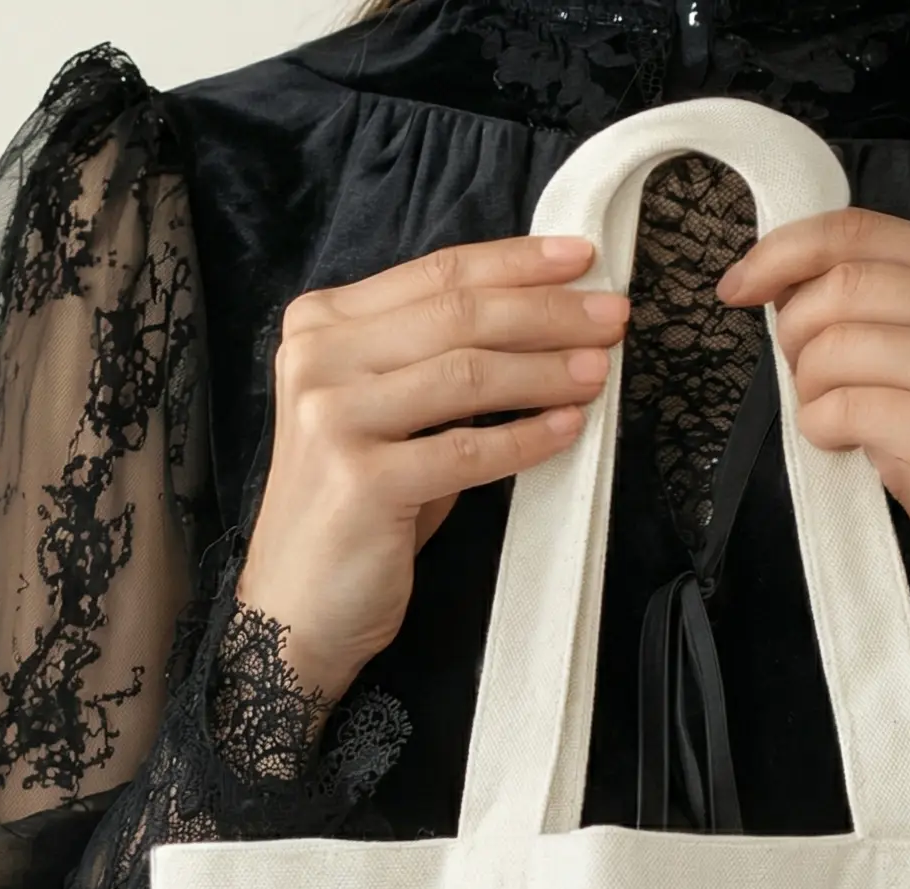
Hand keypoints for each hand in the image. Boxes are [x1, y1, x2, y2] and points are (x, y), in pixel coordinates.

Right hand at [236, 235, 630, 700]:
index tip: (583, 259)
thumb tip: (540, 324)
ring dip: (545, 370)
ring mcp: (333, 418)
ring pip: (466, 373)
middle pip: (456, 314)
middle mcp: (318, 359)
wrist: (296, 608)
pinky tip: (568, 430)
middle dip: (547, 311)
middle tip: (612, 317)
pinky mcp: (361, 482)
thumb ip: (436, 364)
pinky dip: (525, 440)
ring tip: (599, 371)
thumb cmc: (357, 514)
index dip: (516, 263)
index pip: (435, 275)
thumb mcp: (388, 419)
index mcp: (321, 325)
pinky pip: (467, 451)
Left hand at [718, 210, 909, 714]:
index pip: (860, 230)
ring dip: (808, 389)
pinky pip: (845, 408)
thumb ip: (888, 324)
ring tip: (832, 422)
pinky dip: (822, 429)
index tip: (739, 285)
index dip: (783, 251)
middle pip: (840, 282)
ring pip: (835, 344)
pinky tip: (844, 447)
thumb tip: (790, 296)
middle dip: (793, 332)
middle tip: (802, 382)